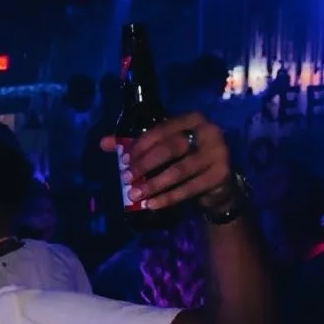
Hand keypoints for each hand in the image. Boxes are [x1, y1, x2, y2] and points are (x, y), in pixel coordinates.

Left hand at [100, 109, 231, 215]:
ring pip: (179, 170)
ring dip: (154, 184)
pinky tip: (151, 204)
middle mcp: (209, 132)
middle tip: (126, 178)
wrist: (217, 181)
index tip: (123, 161)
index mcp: (193, 119)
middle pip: (171, 148)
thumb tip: (103, 144)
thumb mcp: (164, 147)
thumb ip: (137, 144)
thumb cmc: (185, 158)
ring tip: (134, 195)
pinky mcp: (220, 175)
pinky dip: (168, 198)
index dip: (141, 145)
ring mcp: (218, 153)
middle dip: (145, 164)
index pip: (162, 129)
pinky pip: (189, 189)